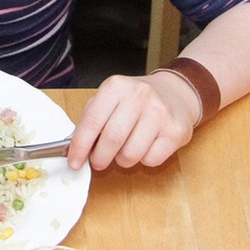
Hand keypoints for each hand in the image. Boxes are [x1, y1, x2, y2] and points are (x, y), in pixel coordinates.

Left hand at [66, 71, 197, 169]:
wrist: (176, 93)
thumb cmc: (136, 100)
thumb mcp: (110, 99)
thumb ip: (91, 120)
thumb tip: (73, 148)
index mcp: (116, 87)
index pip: (92, 121)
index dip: (80, 146)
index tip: (74, 162)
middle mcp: (139, 96)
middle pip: (111, 140)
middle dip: (100, 158)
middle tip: (98, 162)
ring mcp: (160, 113)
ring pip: (131, 154)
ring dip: (122, 160)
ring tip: (125, 149)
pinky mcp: (175, 132)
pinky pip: (151, 160)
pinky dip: (143, 160)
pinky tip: (145, 146)